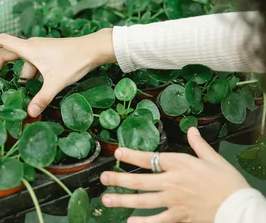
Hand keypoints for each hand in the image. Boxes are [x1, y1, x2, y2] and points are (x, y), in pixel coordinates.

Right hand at [0, 28, 115, 116]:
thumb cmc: (73, 61)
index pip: (1, 42)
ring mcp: (41, 50)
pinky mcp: (49, 54)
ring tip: (17, 92)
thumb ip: (42, 98)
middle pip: (8, 54)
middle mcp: (32, 47)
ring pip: (24, 62)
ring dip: (19, 75)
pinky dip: (31, 74)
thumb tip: (29, 113)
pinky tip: (35, 87)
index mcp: (29, 49)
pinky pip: (34, 63)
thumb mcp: (56, 82)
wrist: (93, 49)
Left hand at [100, 128, 249, 222]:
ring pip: (143, 201)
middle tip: (103, 178)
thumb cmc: (228, 182)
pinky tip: (130, 222)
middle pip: (140, 181)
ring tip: (107, 200)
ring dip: (123, 200)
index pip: (150, 158)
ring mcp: (174, 201)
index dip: (131, 155)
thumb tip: (192, 130)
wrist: (240, 208)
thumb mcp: (214, 159)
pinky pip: (158, 221)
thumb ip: (199, 145)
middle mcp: (172, 182)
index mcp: (180, 165)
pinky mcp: (179, 217)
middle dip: (119, 179)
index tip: (117, 153)